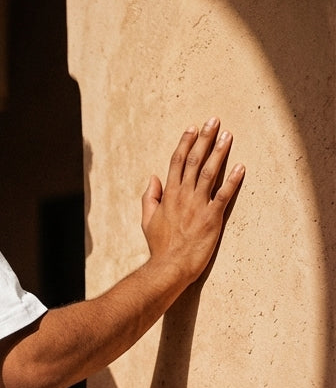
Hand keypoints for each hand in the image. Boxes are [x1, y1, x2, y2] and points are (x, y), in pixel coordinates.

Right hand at [141, 118, 243, 285]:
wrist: (170, 266)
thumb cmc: (159, 246)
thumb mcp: (147, 220)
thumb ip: (150, 197)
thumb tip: (153, 178)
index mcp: (168, 195)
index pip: (175, 162)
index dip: (185, 143)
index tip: (192, 128)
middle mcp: (183, 196)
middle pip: (193, 161)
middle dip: (204, 140)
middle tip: (213, 121)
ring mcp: (198, 206)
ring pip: (208, 173)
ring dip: (218, 153)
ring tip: (227, 136)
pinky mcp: (212, 218)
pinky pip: (224, 195)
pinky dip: (232, 180)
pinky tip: (240, 167)